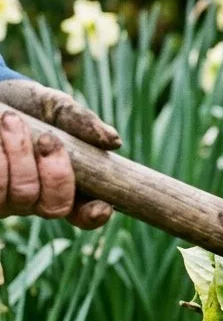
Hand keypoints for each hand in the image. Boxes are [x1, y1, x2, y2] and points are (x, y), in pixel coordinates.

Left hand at [0, 78, 119, 228]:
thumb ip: (82, 122)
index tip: (102, 207)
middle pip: (55, 207)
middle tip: (47, 137)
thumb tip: (114, 142)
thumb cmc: (27, 105)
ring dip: (19, 155)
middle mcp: (34, 199)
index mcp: (63, 184)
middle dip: (56, 173)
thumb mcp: (56, 107)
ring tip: (10, 119)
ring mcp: (6, 200)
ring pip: (21, 196)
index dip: (94, 215)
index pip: (83, 213)